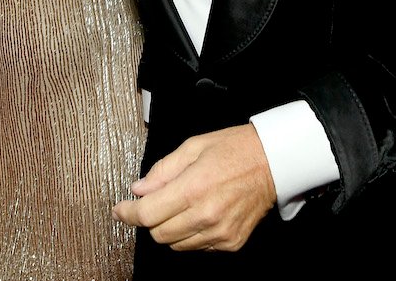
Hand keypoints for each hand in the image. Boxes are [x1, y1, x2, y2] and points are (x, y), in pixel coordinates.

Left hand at [111, 124, 275, 251]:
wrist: (275, 162)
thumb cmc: (237, 149)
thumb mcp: (194, 146)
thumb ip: (163, 170)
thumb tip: (139, 189)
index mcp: (194, 188)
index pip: (147, 214)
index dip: (127, 213)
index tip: (120, 210)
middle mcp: (206, 214)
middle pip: (158, 234)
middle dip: (150, 219)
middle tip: (156, 202)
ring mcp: (219, 232)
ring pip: (175, 244)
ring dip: (170, 228)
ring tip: (183, 205)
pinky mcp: (230, 242)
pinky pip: (197, 248)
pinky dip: (191, 234)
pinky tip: (200, 214)